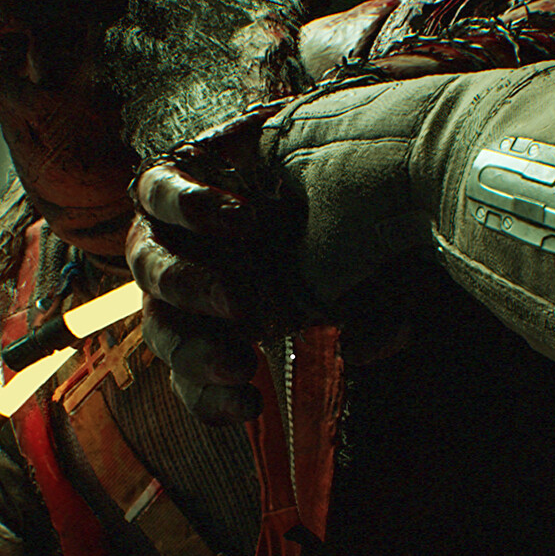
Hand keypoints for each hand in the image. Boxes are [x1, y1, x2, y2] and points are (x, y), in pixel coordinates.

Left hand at [130, 78, 459, 421]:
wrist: (407, 149)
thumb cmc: (394, 226)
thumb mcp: (387, 296)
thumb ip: (372, 327)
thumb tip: (358, 351)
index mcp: (241, 314)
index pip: (195, 373)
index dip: (210, 400)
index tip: (252, 406)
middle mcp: (208, 270)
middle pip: (163, 328)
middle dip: (196, 354)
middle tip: (240, 364)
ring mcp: (192, 222)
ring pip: (147, 264)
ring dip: (188, 289)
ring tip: (241, 302)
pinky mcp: (193, 162)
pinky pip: (156, 191)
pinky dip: (187, 209)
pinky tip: (241, 221)